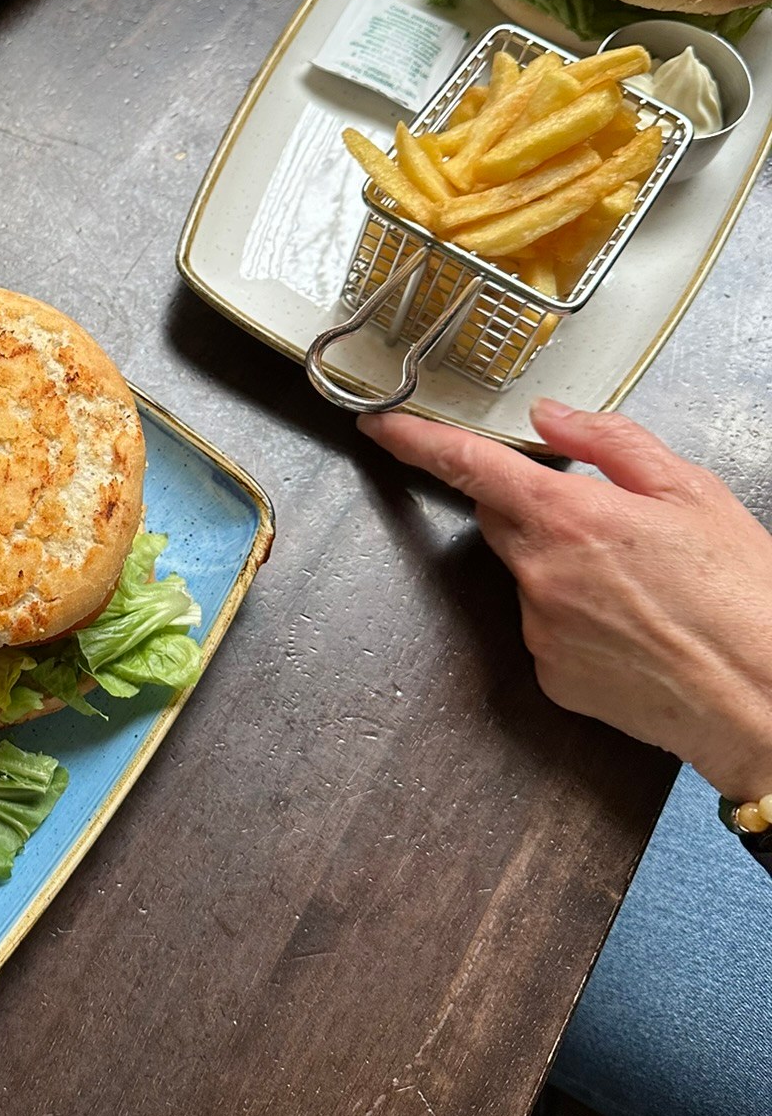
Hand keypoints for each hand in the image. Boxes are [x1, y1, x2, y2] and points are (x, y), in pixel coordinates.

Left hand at [359, 399, 771, 800]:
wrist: (765, 699)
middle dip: (534, 511)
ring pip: (527, 576)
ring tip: (639, 588)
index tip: (381, 427)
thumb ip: (609, 442)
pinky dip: (575, 620)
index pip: (468, 465)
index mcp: (568, 518)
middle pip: (500, 521)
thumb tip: (550, 416)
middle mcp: (539, 573)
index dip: (416, 440)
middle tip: (602, 524)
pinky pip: (545, 629)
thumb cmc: (743, 596)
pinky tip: (629, 628)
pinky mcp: (549, 674)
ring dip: (562, 570)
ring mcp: (538, 628)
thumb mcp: (689, 491)